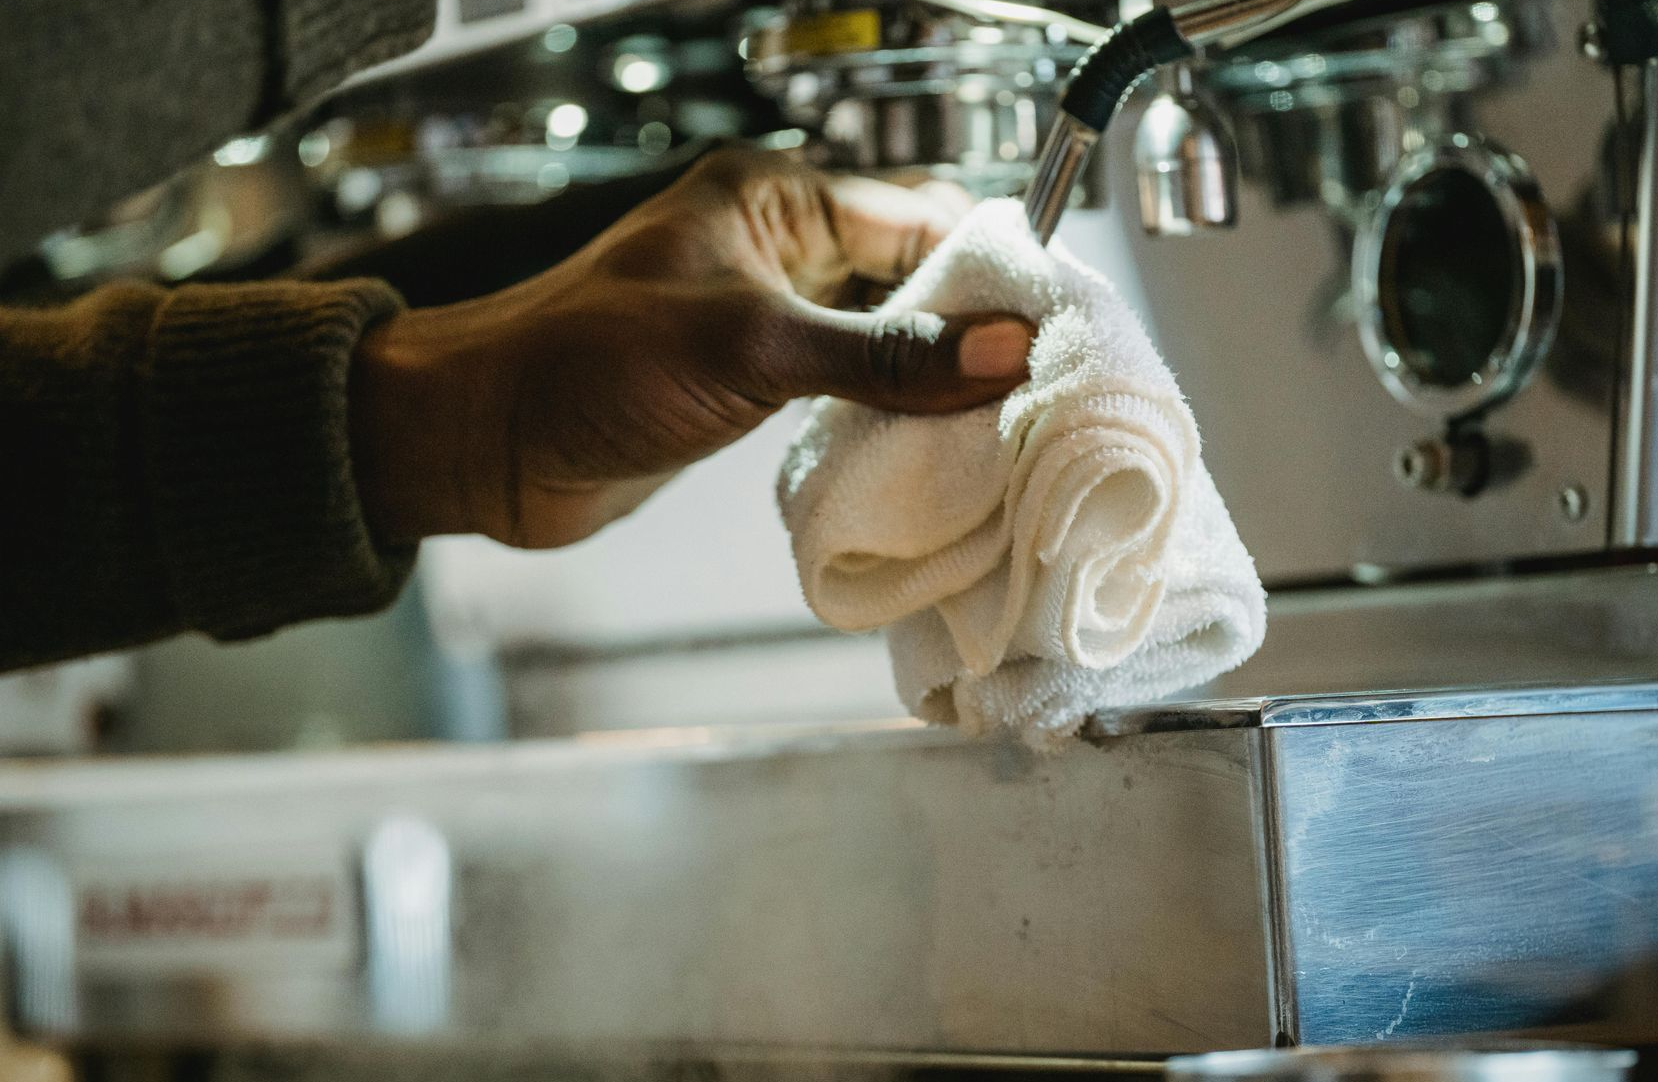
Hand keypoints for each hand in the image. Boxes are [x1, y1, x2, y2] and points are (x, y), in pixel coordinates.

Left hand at [350, 149, 1032, 548]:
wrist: (485, 443)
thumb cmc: (581, 362)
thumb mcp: (751, 347)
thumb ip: (881, 353)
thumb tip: (1000, 349)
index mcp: (774, 200)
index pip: (917, 220)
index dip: (986, 272)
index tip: (1049, 328)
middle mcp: (778, 253)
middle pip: (911, 284)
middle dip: (970, 334)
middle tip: (1038, 389)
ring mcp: (769, 323)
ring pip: (883, 344)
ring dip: (934, 384)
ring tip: (1002, 428)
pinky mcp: (755, 388)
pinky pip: (848, 394)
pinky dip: (891, 420)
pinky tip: (934, 453)